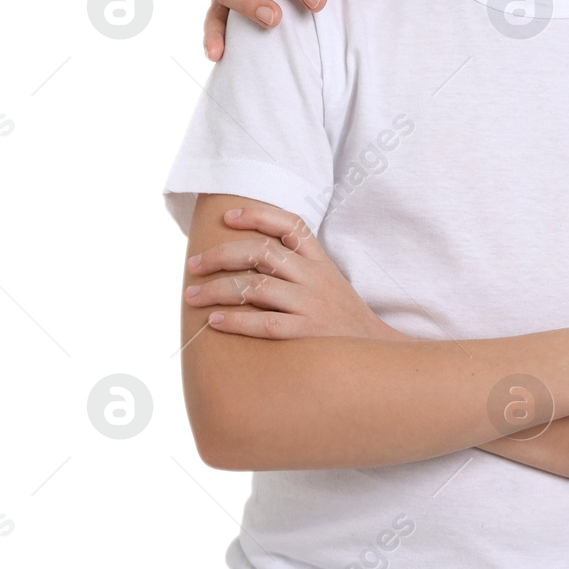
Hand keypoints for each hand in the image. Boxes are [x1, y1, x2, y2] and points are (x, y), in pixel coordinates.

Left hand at [184, 200, 403, 340]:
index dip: (257, 215)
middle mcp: (315, 278)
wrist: (377, 354)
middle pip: (262, 252)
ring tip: (191, 296)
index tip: (228, 216)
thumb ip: (299, 267)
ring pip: (256, 286)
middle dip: (221, 255)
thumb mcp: (329, 282)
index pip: (290, 224)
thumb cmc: (342, 318)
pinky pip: (266, 324)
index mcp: (320, 261)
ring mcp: (312, 305)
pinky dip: (236, 321)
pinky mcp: (308, 334)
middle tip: (193, 265)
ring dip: (217, 289)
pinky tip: (214, 322)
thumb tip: (252, 257)